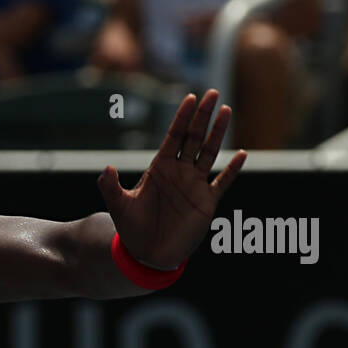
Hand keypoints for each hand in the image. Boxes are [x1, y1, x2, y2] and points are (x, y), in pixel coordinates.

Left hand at [97, 89, 245, 269]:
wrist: (147, 255)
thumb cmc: (131, 229)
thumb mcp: (118, 206)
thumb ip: (110, 187)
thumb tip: (105, 168)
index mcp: (159, 168)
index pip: (173, 137)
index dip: (181, 118)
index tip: (190, 97)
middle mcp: (179, 172)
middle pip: (194, 138)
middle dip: (202, 116)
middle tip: (212, 93)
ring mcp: (194, 185)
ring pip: (210, 153)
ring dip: (217, 133)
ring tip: (225, 111)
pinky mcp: (206, 202)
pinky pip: (222, 182)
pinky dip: (232, 169)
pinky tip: (241, 154)